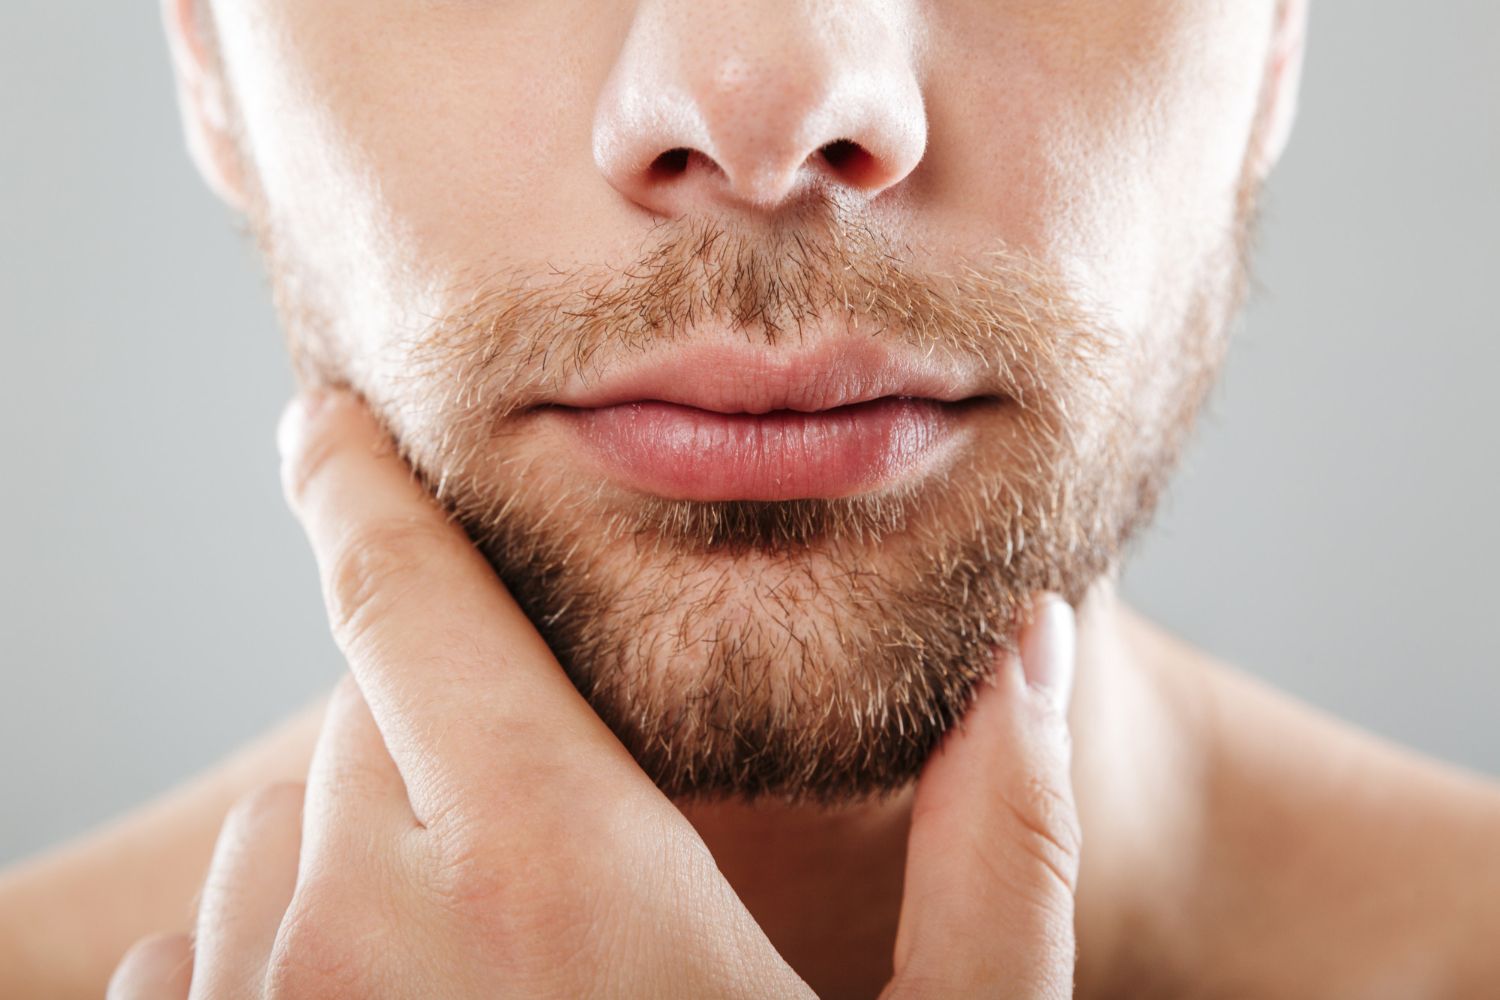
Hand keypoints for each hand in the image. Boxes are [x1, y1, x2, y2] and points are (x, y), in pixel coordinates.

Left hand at [108, 390, 1080, 998]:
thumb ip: (999, 851)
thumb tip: (1040, 646)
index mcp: (554, 877)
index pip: (416, 599)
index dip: (362, 483)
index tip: (323, 413)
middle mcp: (366, 927)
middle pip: (376, 718)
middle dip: (458, 732)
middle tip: (565, 841)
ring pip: (294, 832)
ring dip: (381, 848)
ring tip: (508, 971)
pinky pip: (214, 946)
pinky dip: (290, 947)